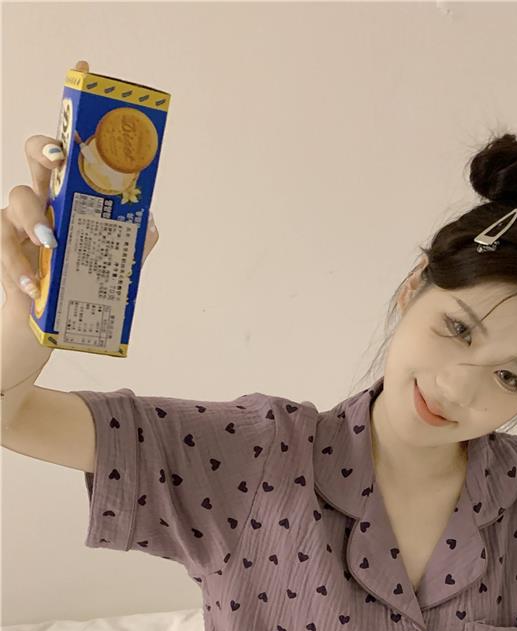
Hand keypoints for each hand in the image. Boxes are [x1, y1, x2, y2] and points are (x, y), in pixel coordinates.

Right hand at [1, 59, 157, 310]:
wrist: (52, 321)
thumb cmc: (83, 281)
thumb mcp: (118, 259)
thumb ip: (134, 238)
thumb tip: (148, 218)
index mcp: (73, 191)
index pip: (74, 144)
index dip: (76, 110)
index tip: (85, 69)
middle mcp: (45, 195)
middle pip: (37, 152)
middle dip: (46, 147)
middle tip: (61, 157)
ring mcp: (21, 218)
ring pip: (19, 196)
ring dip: (35, 217)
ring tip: (53, 241)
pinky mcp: (3, 245)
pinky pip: (4, 244)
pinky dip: (19, 264)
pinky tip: (32, 282)